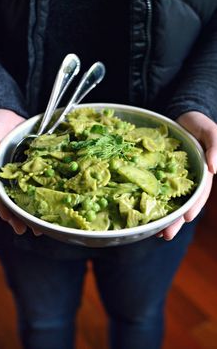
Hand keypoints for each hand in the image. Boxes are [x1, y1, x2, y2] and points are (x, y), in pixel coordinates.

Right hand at [0, 109, 41, 235]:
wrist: (10, 113)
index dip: (4, 208)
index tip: (12, 220)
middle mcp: (7, 177)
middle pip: (14, 200)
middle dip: (21, 216)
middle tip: (32, 231)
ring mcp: (21, 173)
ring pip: (28, 194)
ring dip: (34, 209)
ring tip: (43, 225)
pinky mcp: (34, 167)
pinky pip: (40, 180)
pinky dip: (45, 191)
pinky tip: (54, 202)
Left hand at [158, 111, 216, 239]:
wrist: (182, 117)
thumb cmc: (199, 124)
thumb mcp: (211, 132)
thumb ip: (216, 146)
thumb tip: (214, 169)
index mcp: (202, 174)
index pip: (199, 194)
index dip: (194, 207)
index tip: (186, 218)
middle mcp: (188, 180)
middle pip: (183, 204)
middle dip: (175, 221)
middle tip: (165, 235)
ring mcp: (174, 179)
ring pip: (170, 201)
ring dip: (164, 217)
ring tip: (154, 232)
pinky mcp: (160, 174)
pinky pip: (156, 189)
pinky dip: (151, 201)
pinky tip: (144, 213)